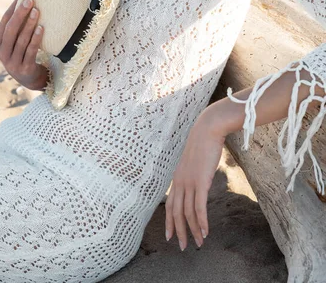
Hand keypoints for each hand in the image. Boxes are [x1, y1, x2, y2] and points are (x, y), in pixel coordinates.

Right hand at [0, 0, 47, 90]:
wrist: (29, 79)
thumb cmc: (23, 54)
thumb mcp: (15, 42)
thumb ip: (16, 27)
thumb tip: (24, 0)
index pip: (4, 23)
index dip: (12, 9)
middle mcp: (2, 53)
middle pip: (11, 30)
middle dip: (20, 14)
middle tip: (30, 0)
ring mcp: (12, 62)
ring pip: (21, 40)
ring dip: (30, 24)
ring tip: (37, 11)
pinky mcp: (24, 69)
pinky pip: (30, 50)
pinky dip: (36, 38)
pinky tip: (42, 28)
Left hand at [165, 111, 225, 249]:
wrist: (207, 130)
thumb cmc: (202, 144)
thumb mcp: (193, 161)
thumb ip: (192, 173)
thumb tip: (196, 182)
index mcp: (176, 177)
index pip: (170, 204)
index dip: (169, 222)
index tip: (170, 236)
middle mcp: (180, 182)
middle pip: (176, 212)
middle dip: (179, 231)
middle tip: (182, 247)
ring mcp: (189, 182)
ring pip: (188, 213)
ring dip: (194, 230)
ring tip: (198, 243)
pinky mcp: (201, 181)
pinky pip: (200, 207)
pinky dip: (202, 221)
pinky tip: (205, 232)